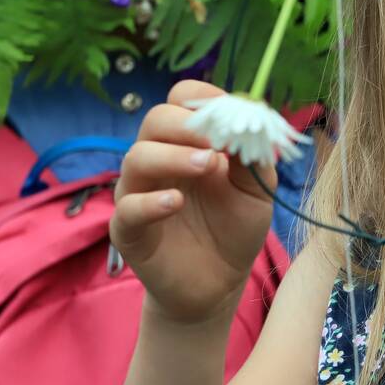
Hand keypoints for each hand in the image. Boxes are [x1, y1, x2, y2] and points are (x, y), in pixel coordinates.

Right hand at [111, 80, 275, 325]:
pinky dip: (150, 201)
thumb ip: (253, 157)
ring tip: (208, 166)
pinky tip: (176, 202)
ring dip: (174, 156)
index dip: (204, 101)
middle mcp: (159, 160)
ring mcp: (139, 192)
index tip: (231, 112)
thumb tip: (250, 124)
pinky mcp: (128, 229)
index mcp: (188, 143)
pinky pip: (127, 208)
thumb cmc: (235, 228)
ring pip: (137, 157)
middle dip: (187, 124)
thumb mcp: (257, 189)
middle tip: (218, 141)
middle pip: (156, 120)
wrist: (219, 283)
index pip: (181, 101)